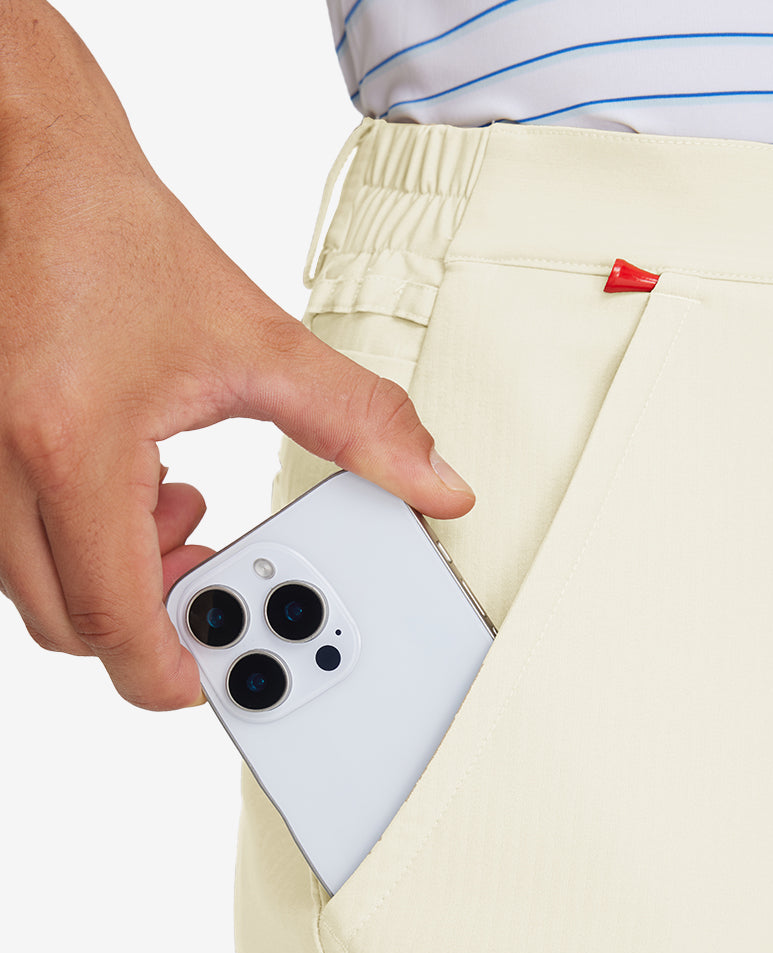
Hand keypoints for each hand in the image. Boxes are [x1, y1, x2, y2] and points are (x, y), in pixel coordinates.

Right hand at [0, 2, 473, 710]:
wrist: (28, 164)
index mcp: (72, 447)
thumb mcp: (255, 340)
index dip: (173, 667)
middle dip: (155, 619)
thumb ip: (357, 423)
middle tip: (218, 575)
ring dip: (121, 578)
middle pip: (72, 623)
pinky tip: (143, 486)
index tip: (226, 669)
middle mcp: (2, 466)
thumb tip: (432, 482)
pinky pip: (23, 543)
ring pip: (41, 587)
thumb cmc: (118, 237)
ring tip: (186, 515)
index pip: (112, 620)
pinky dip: (87, 541)